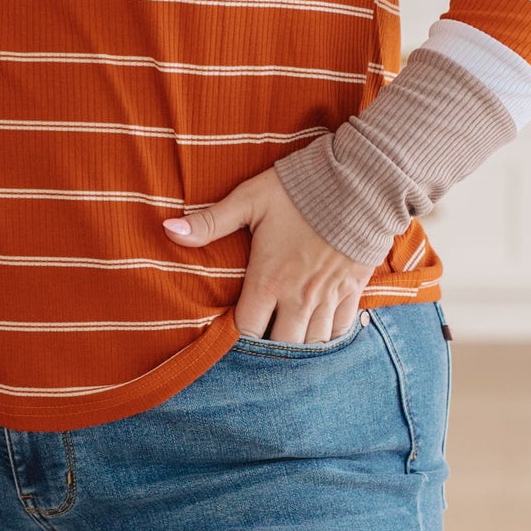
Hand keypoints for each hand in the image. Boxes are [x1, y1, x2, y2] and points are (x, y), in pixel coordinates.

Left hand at [165, 169, 373, 344]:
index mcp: (269, 280)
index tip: (232, 336)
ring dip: (299, 347)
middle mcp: (299, 297)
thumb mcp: (250, 199)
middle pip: (282, 346)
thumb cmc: (300, 188)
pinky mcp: (353, 289)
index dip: (238, 340)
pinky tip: (319, 334)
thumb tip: (167, 229)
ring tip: (287, 345)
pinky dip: (329, 337)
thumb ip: (210, 221)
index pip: (248, 331)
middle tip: (260, 346)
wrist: (363, 181)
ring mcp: (328, 296)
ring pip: (313, 343)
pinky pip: (341, 329)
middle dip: (269, 350)